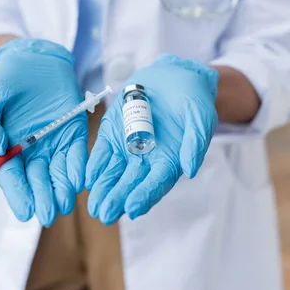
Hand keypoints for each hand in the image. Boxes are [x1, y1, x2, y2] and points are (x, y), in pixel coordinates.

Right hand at [0, 39, 87, 225]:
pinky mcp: (75, 130)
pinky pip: (78, 152)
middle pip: (38, 179)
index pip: (13, 178)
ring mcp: (56, 142)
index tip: (25, 212)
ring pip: (59, 171)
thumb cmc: (5, 80)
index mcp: (10, 148)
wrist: (32, 58)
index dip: (19, 195)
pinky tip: (80, 180)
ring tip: (65, 203)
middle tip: (49, 213)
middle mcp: (34, 151)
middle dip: (43, 197)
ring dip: (62, 188)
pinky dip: (79, 166)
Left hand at [85, 54, 218, 224]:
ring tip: (94, 205)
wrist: (174, 75)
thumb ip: (195, 142)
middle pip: (132, 182)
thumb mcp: (201, 116)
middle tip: (105, 214)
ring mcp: (128, 146)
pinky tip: (87, 178)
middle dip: (118, 198)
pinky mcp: (113, 132)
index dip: (145, 195)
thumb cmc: (193, 98)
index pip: (156, 183)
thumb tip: (189, 170)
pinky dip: (95, 164)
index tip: (132, 208)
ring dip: (104, 187)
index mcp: (170, 160)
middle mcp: (147, 158)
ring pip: (114, 171)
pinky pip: (102, 151)